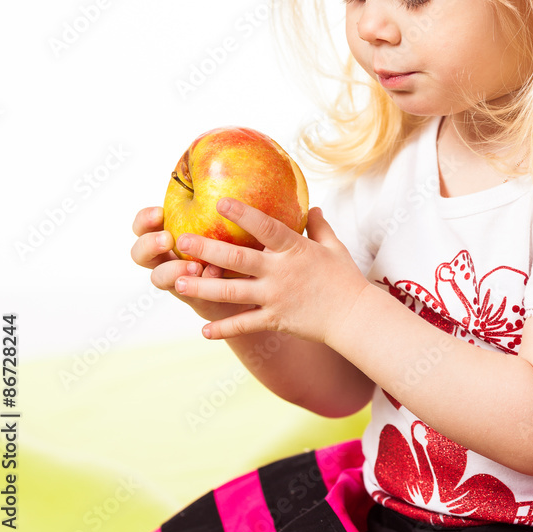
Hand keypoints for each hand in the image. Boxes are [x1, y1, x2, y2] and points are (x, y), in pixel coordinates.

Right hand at [130, 205, 248, 324]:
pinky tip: (216, 274)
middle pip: (139, 254)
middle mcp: (165, 257)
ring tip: (194, 265)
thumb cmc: (229, 233)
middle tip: (167, 239)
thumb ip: (212, 201)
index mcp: (165, 233)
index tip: (159, 212)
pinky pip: (191, 293)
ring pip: (159, 278)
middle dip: (149, 245)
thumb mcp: (219, 215)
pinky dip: (202, 283)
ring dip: (173, 270)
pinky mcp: (195, 297)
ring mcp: (177, 279)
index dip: (145, 219)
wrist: (248, 272)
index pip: (143, 225)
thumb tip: (214, 175)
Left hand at [172, 198, 369, 342]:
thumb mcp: (334, 246)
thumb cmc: (345, 278)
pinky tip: (203, 329)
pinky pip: (245, 324)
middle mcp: (280, 272)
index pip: (265, 227)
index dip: (242, 214)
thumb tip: (312, 207)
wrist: (355, 317)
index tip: (220, 201)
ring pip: (232, 292)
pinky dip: (224, 328)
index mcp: (294, 249)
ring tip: (177, 283)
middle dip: (207, 249)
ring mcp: (275, 297)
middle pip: (237, 259)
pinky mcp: (275, 320)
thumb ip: (319, 226)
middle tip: (182, 241)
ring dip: (203, 288)